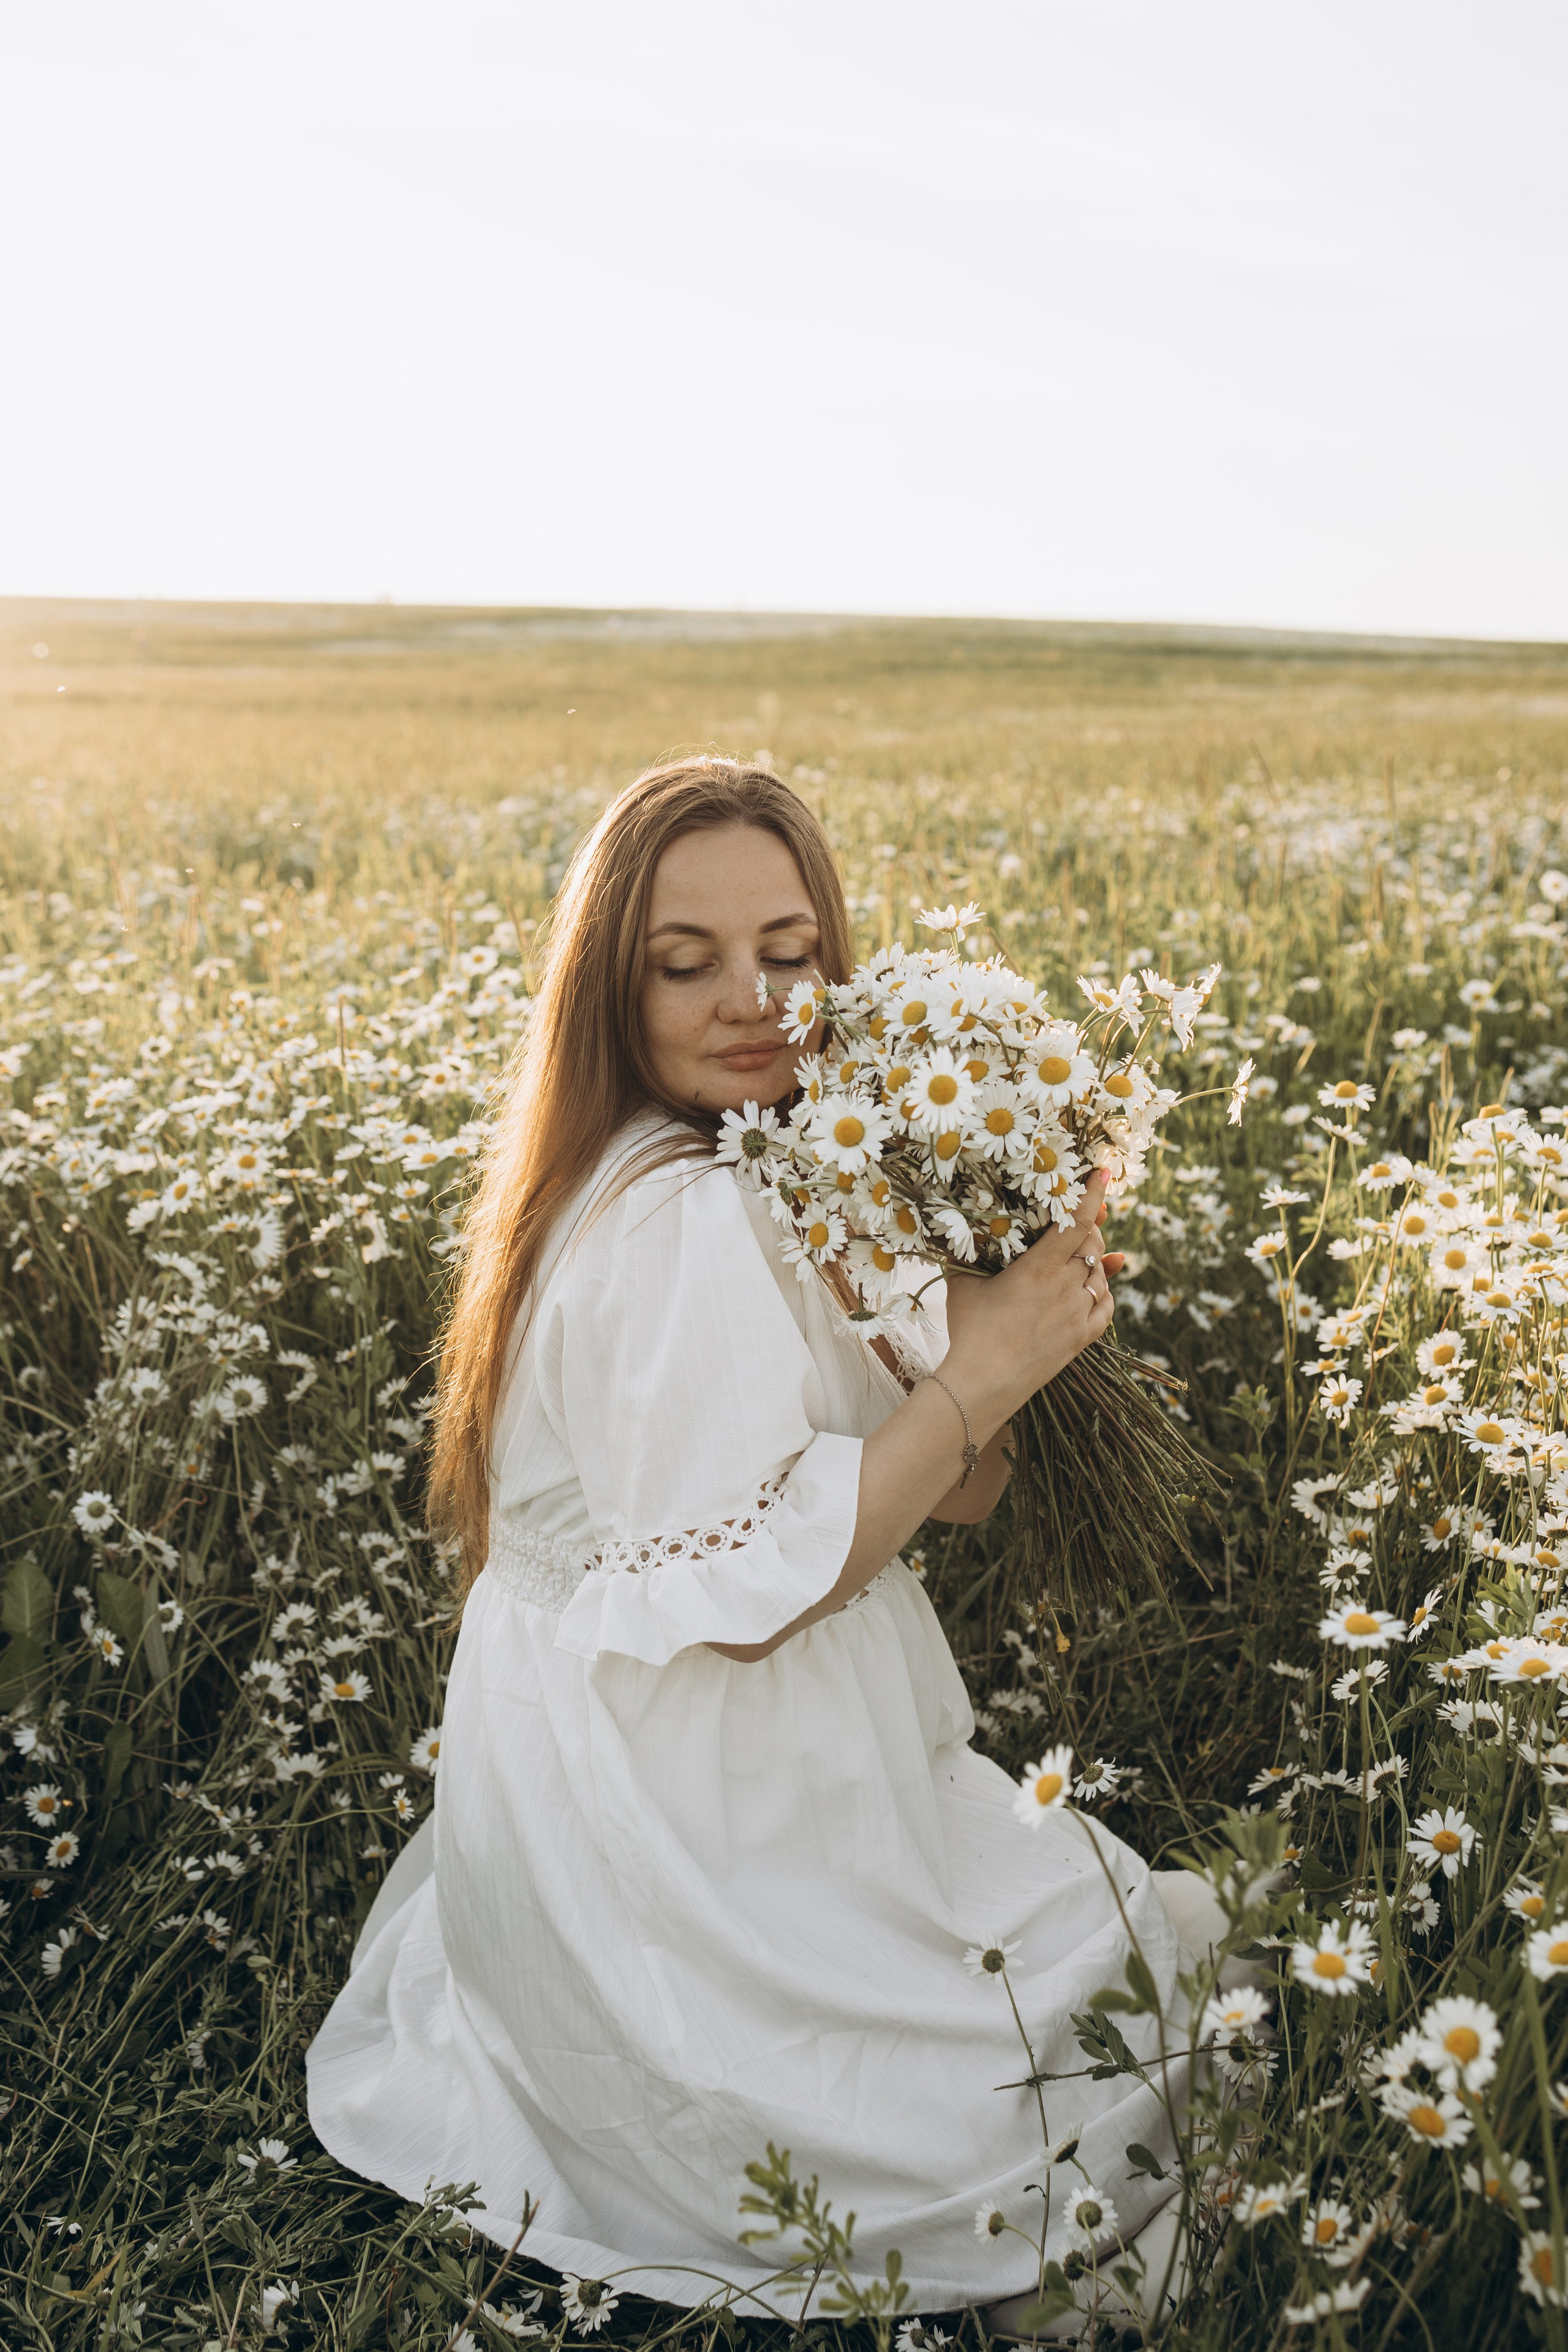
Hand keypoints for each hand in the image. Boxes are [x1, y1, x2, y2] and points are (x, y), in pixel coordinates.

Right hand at [941, 1170, 1114, 1436]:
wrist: (982, 1383)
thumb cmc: (968, 1331)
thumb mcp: (963, 1284)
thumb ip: (969, 1252)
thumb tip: (953, 1224)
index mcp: (1038, 1268)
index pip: (1076, 1222)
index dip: (1092, 1194)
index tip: (1103, 1172)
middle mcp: (1065, 1287)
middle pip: (1092, 1244)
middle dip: (1089, 1228)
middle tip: (1076, 1221)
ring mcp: (1077, 1314)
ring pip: (1100, 1275)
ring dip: (1093, 1261)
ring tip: (1075, 1257)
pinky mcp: (1081, 1339)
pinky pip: (1105, 1306)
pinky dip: (1101, 1292)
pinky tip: (1090, 1289)